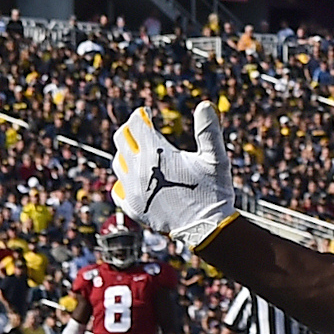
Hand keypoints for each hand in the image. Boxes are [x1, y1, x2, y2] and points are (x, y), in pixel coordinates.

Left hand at [111, 102, 236, 249]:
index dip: (141, 115)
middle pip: (121, 139)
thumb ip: (209, 130)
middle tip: (140, 130)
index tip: (148, 113)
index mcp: (156, 152)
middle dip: (130, 130)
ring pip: (117, 163)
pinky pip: (117, 188)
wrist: (205, 228)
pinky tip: (135, 181)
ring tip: (140, 154)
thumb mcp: (215, 158)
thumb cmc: (213, 191)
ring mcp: (131, 188)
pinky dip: (124, 180)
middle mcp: (138, 168)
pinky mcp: (131, 206)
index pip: (136, 124)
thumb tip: (206, 105)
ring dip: (126, 154)